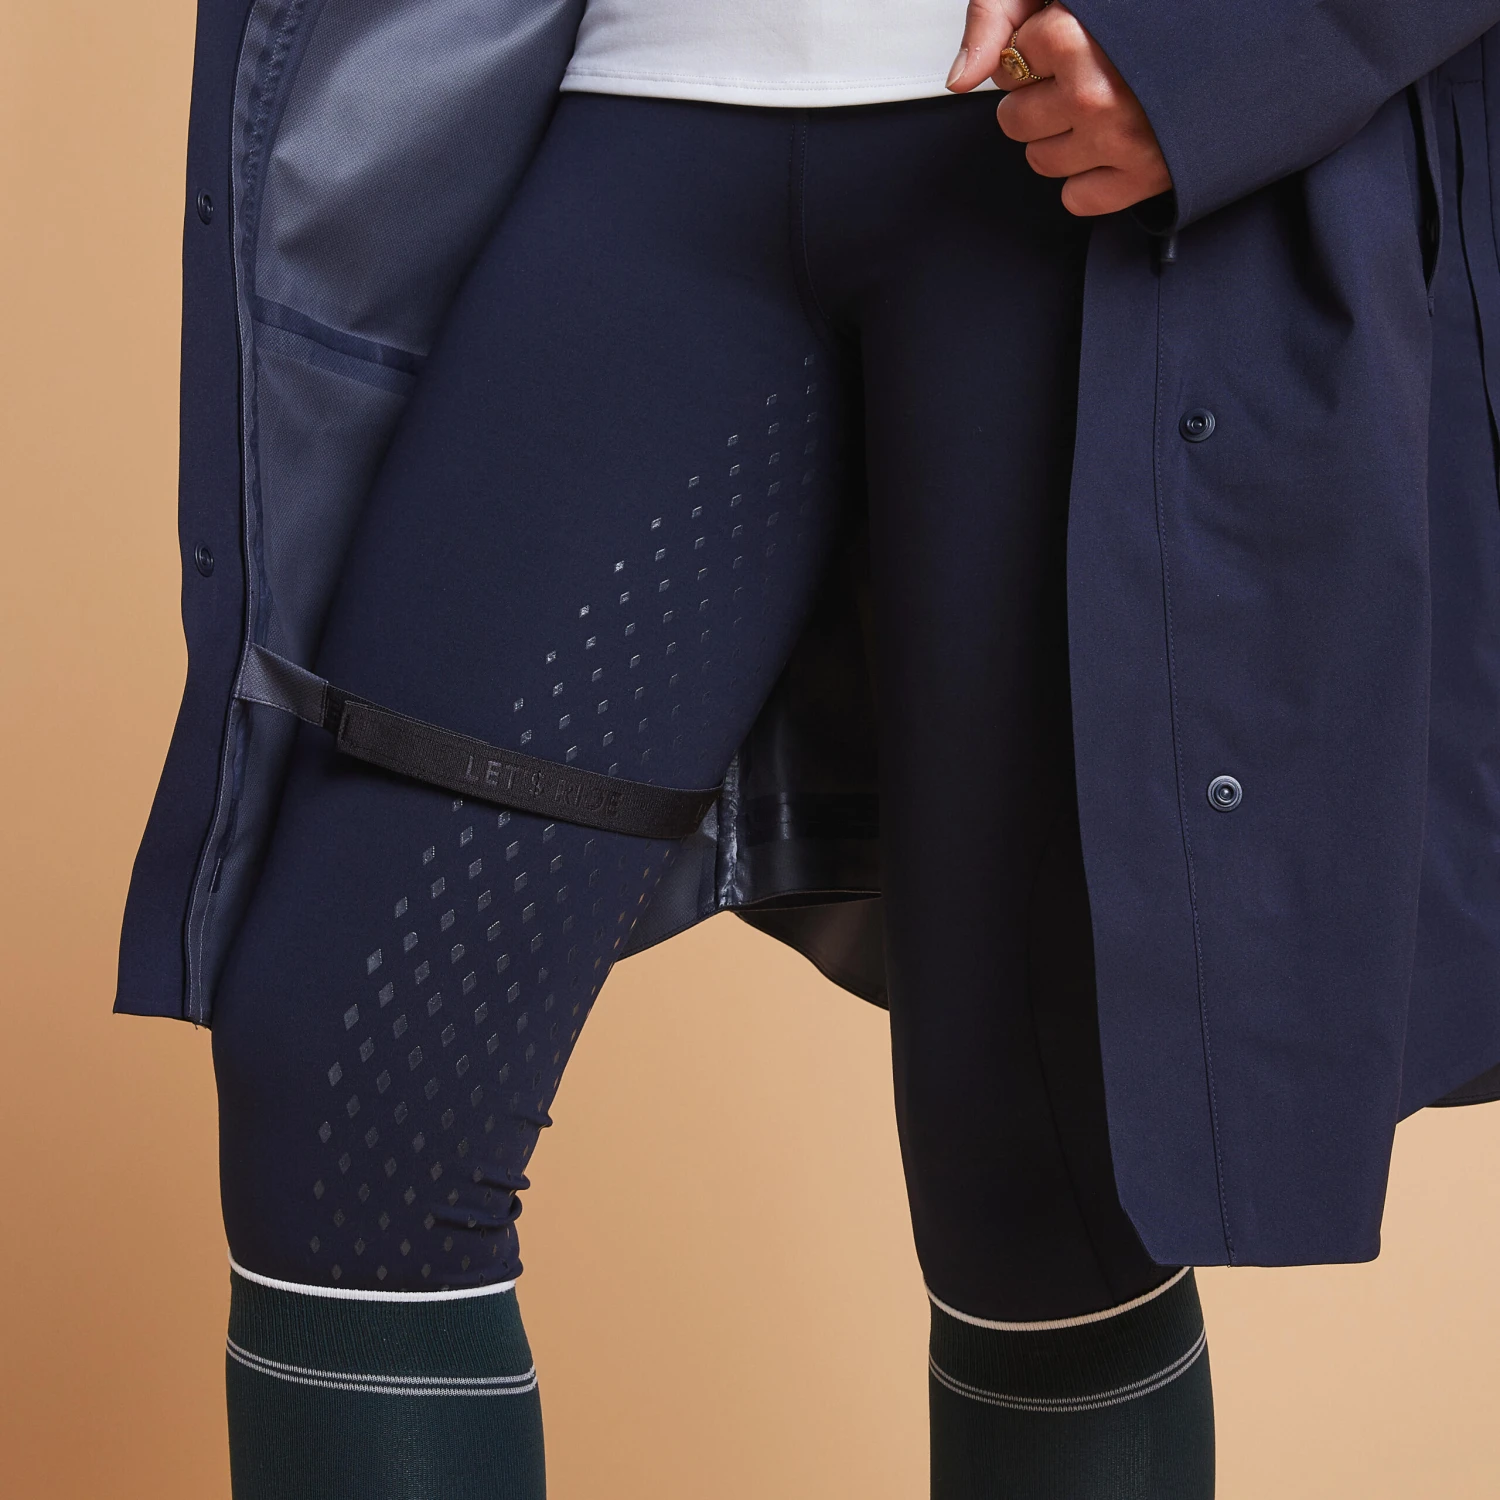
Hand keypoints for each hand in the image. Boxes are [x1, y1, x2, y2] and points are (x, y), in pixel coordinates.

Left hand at [947, 1, 1171, 217]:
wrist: (1258, 34)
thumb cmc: (1165, 9)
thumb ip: (999, 14)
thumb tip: (962, 79)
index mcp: (1075, 34)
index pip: (1008, 64)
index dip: (1032, 52)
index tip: (1065, 41)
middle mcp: (1094, 91)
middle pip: (1014, 120)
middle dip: (1038, 100)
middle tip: (1081, 78)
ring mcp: (1118, 139)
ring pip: (1040, 161)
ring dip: (1060, 139)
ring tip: (1100, 109)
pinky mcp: (1143, 177)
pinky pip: (1076, 199)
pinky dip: (1088, 179)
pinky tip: (1111, 145)